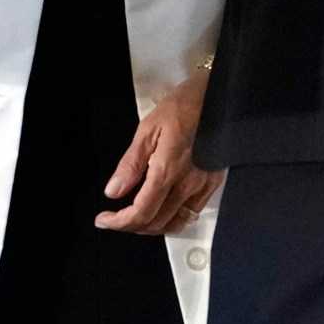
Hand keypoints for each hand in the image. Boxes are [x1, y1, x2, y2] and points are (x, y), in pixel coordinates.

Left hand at [96, 68, 223, 235]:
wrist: (219, 96)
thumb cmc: (184, 106)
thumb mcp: (148, 129)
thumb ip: (130, 164)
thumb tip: (113, 191)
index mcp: (167, 170)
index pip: (141, 212)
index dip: (119, 222)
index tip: (104, 220)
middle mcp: (186, 184)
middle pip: (156, 223)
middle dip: (131, 226)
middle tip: (115, 219)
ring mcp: (202, 186)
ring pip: (175, 223)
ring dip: (153, 227)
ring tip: (136, 218)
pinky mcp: (213, 184)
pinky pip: (192, 213)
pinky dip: (173, 220)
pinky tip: (163, 210)